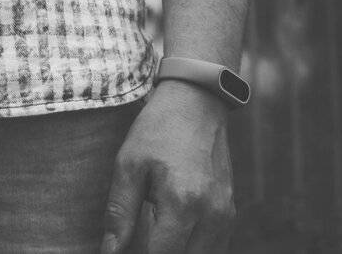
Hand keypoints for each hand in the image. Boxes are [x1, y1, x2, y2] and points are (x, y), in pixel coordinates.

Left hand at [101, 83, 235, 253]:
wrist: (196, 101)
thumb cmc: (159, 129)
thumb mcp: (129, 163)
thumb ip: (119, 212)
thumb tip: (111, 251)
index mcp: (182, 202)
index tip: (127, 250)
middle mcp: (210, 215)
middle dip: (160, 252)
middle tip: (141, 238)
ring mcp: (225, 215)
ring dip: (178, 250)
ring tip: (156, 235)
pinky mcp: (230, 211)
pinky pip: (214, 247)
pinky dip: (193, 247)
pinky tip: (175, 233)